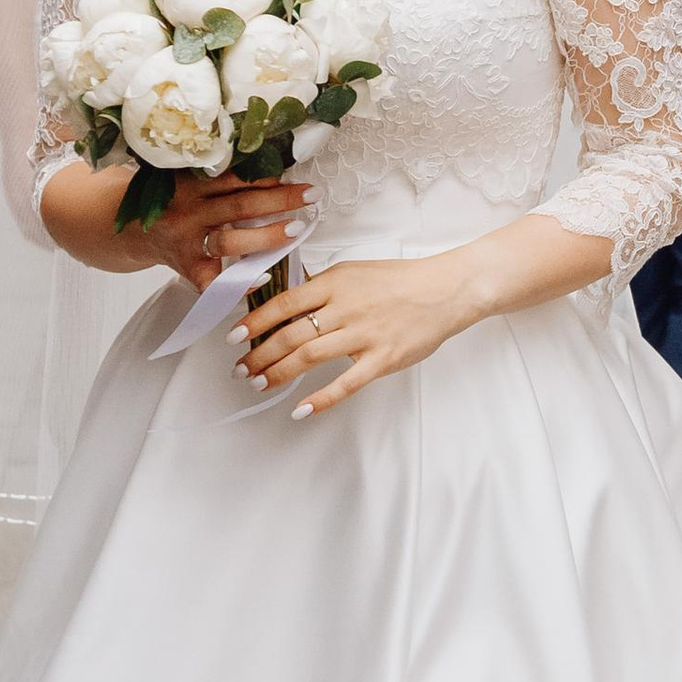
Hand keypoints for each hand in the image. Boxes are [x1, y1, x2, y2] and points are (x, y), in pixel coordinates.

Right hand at [143, 168, 315, 293]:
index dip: (264, 175)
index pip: (232, 178)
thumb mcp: (185, 177)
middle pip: (238, 206)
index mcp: (189, 184)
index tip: (294, 172)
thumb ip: (216, 173)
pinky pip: (213, 280)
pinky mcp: (187, 268)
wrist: (131, 230)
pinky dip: (238, 282)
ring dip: (265, 236)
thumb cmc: (170, 200)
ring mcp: (187, 243)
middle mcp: (188, 212)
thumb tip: (269, 161)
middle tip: (311, 195)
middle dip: (279, 200)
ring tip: (296, 230)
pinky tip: (262, 277)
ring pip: (229, 241)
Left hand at [235, 249, 469, 413]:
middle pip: (291, 334)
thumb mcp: (355, 272)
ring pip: (310, 357)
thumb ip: (322, 288)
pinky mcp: (382, 359)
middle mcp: (346, 308)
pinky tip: (301, 409)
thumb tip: (287, 305)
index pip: (284, 303)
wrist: (445, 290)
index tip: (235, 336)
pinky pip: (346, 383)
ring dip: (279, 373)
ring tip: (261, 384)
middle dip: (260, 354)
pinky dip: (321, 399)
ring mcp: (364, 335)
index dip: (255, 322)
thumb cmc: (400, 281)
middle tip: (242, 368)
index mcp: (336, 283)